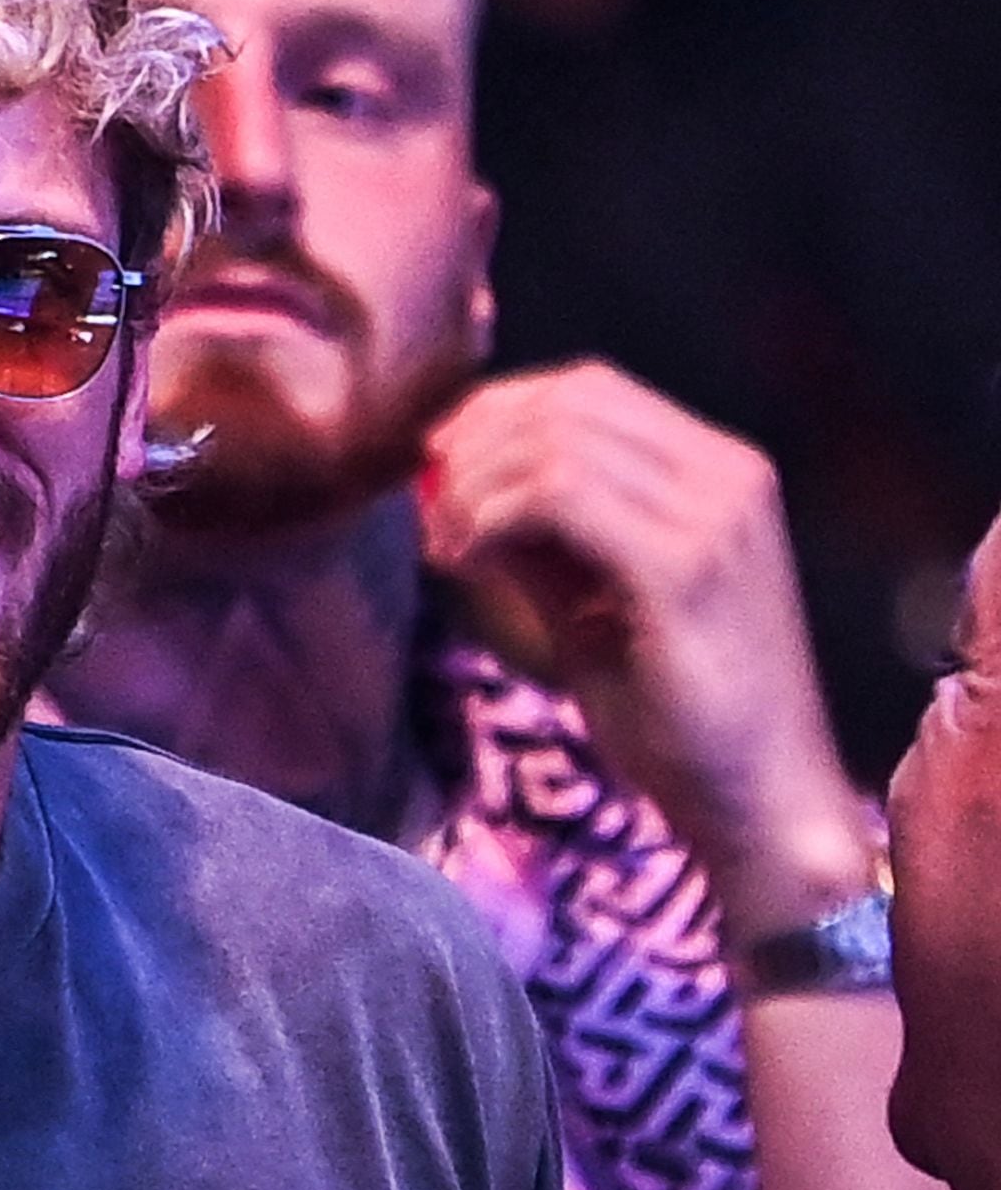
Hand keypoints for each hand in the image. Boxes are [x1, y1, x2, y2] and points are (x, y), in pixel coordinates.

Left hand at [420, 362, 875, 931]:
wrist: (759, 801)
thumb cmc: (675, 712)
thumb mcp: (593, 601)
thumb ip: (538, 535)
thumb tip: (450, 479)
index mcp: (719, 470)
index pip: (589, 388)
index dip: (497, 410)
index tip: (437, 463)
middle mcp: (729, 476)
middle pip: (567, 403)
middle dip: (475, 445)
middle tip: (429, 509)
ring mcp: (715, 518)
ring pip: (555, 443)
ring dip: (475, 486)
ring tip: (447, 547)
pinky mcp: (683, 569)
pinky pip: (557, 496)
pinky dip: (491, 517)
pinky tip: (465, 562)